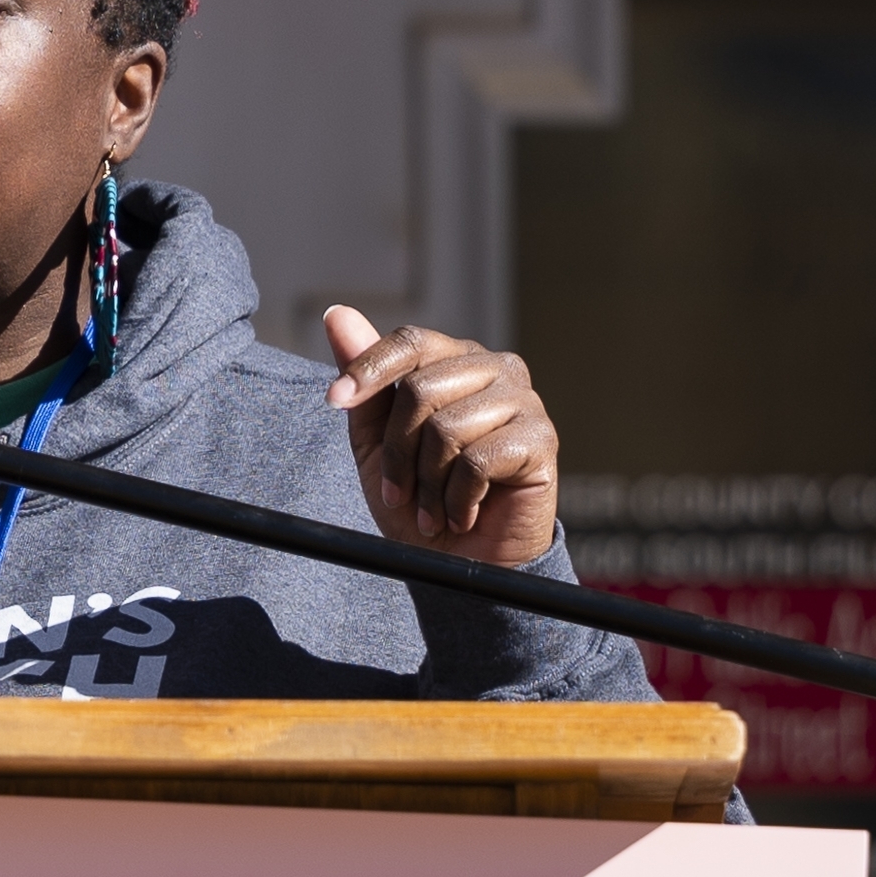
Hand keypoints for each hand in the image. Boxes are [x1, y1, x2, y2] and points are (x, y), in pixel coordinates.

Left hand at [321, 305, 561, 567]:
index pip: (410, 341)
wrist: (463, 562)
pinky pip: (478, 461)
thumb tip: (337, 314)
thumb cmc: (423, 499)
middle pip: (420, 389)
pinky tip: (461, 515)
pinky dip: (457, 499)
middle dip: (397, 453)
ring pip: (447, 429)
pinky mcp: (542, 440)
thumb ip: (364, 386)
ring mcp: (523, 402)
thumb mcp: (377, 444)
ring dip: (428, 485)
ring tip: (432, 511)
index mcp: (456, 360)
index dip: (368, 368)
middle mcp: (495, 369)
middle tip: (400, 493)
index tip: (334, 400)